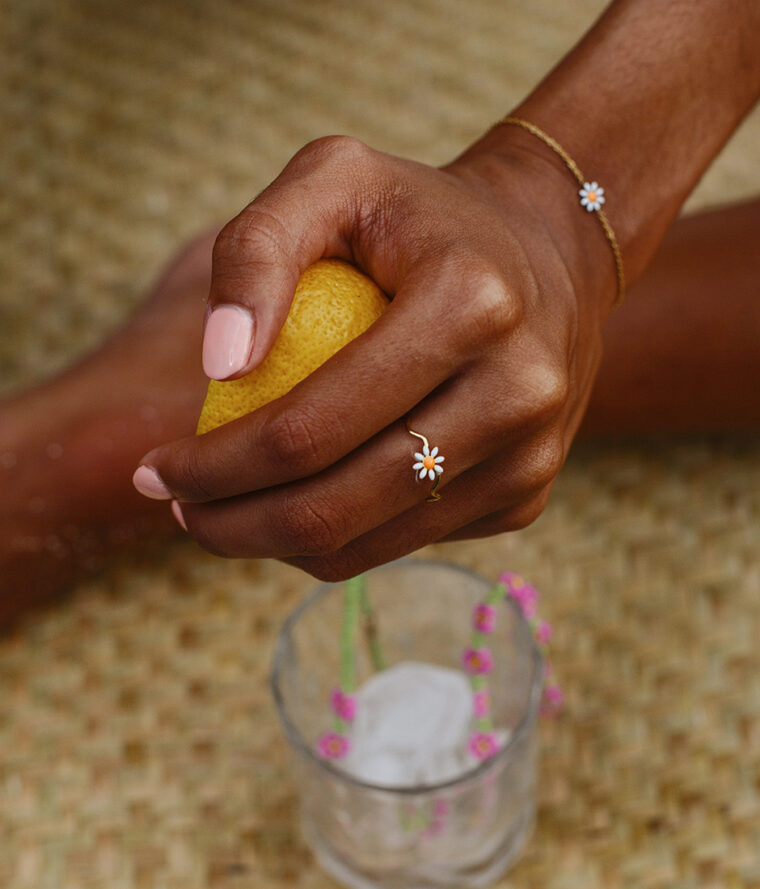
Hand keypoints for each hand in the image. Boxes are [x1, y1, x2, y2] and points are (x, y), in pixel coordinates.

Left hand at [134, 132, 615, 579]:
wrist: (546, 253)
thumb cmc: (419, 215)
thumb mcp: (332, 178)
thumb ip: (256, 249)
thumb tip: (219, 368)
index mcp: (471, 304)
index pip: (310, 427)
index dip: (214, 467)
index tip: (153, 470)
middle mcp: (520, 392)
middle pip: (338, 506)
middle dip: (232, 525)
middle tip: (180, 509)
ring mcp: (532, 455)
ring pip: (370, 544)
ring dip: (276, 545)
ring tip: (224, 512)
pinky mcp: (529, 494)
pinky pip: (406, 543)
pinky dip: (339, 538)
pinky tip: (304, 498)